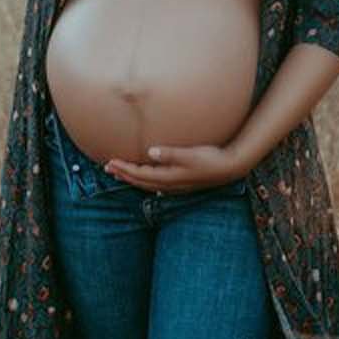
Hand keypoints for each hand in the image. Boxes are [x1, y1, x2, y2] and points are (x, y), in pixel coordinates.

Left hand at [103, 142, 242, 193]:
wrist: (230, 168)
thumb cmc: (211, 159)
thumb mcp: (190, 155)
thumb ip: (170, 154)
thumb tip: (150, 152)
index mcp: (169, 177)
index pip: (140, 175)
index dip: (124, 169)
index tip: (110, 162)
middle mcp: (170, 184)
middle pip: (140, 181)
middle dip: (124, 174)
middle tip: (108, 168)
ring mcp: (176, 185)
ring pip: (148, 184)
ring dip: (133, 178)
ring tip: (121, 172)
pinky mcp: (182, 183)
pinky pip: (157, 184)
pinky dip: (146, 180)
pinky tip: (147, 179)